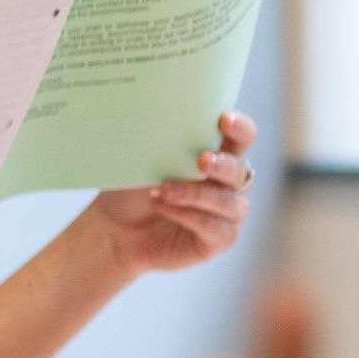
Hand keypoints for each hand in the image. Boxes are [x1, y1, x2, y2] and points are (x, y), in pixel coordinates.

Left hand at [83, 111, 257, 275]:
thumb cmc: (132, 187)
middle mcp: (229, 183)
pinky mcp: (219, 238)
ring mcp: (227, 212)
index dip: (240, 128)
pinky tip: (163, 206)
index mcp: (218, 154)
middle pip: (241, 171)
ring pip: (230, 202)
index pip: (242, 137)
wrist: (115, 227)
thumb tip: (158, 119)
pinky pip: (215, 227)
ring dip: (199, 194)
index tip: (224, 120)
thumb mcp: (143, 161)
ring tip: (166, 189)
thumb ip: (161, 143)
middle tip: (202, 160)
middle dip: (223, 165)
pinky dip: (188, 215)